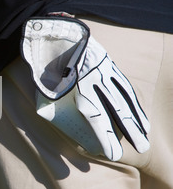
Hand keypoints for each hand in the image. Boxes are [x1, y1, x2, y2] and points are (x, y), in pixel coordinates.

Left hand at [22, 15, 149, 160]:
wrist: (53, 34)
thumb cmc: (43, 67)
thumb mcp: (44, 91)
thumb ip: (55, 111)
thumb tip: (68, 129)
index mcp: (78, 86)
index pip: (95, 116)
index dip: (106, 137)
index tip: (113, 155)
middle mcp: (96, 79)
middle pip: (117, 108)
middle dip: (130, 130)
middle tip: (143, 148)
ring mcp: (105, 70)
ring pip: (124, 96)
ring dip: (136, 116)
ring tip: (144, 134)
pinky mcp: (108, 63)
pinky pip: (123, 84)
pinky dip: (132, 99)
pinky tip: (138, 111)